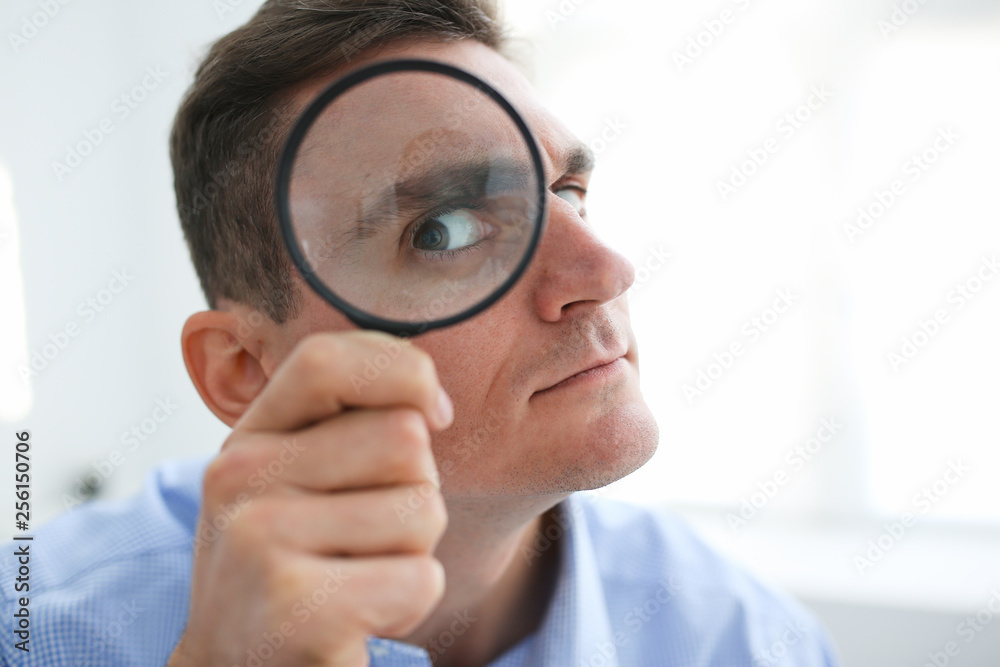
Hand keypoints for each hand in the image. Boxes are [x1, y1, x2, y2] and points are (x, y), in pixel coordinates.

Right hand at [169, 331, 452, 665]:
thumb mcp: (302, 484)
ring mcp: (260, 540)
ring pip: (423, 509)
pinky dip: (411, 604)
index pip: (329, 360)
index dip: (405, 372)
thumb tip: (431, 404)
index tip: (435, 413)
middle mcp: (241, 477)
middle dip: (415, 492)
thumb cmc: (295, 568)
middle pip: (405, 439)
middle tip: (366, 539)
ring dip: (414, 553)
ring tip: (357, 579)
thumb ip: (350, 427)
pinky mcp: (297, 607)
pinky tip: (359, 618)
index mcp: (249, 438)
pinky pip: (420, 578)